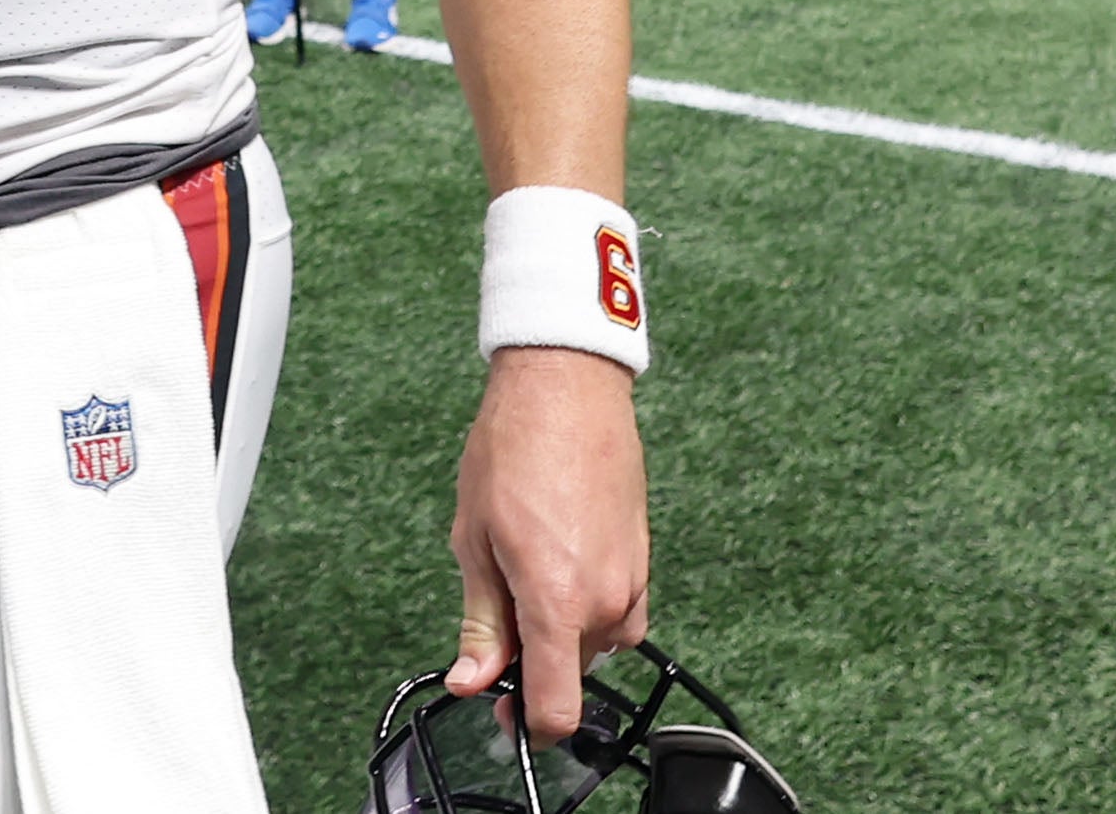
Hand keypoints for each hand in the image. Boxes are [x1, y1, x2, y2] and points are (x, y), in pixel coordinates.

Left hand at [447, 348, 649, 748]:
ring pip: (594, 645)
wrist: (567, 387)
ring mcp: (631, 581)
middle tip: (497, 611)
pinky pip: (618, 615)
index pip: (557, 709)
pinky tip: (559, 565)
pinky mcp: (643, 560)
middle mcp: (605, 602)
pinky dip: (587, 609)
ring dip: (561, 632)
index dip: (527, 726)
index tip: (504, 715)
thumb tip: (472, 680)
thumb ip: (481, 622)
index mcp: (557, 603)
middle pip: (571, 675)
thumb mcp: (474, 540)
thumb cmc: (514, 450)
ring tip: (525, 571)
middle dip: (533, 663)